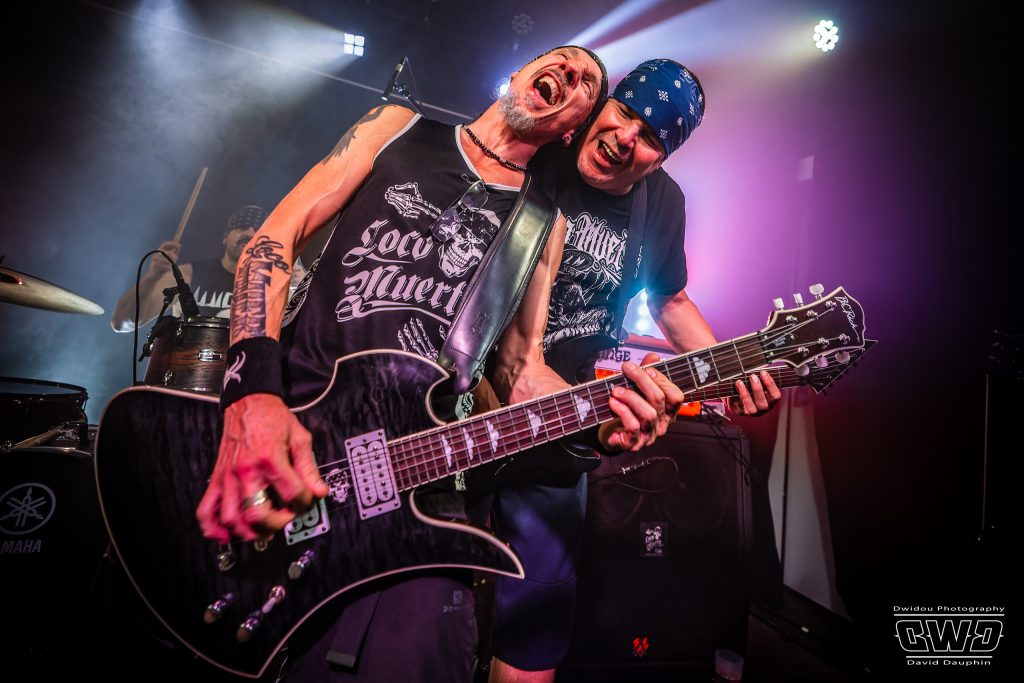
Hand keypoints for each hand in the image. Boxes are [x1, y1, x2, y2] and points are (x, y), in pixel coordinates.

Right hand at [147, 240, 181, 276]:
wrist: (154, 275)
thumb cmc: (163, 265)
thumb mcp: (169, 257)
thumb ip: (174, 251)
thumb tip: (179, 244)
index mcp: (159, 250)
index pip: (165, 244)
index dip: (172, 244)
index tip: (179, 245)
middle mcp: (156, 254)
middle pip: (168, 253)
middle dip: (174, 256)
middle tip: (176, 258)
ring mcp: (154, 260)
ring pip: (168, 260)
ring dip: (171, 263)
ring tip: (171, 265)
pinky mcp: (154, 266)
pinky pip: (166, 266)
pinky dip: (169, 268)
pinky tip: (169, 269)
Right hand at [196, 394, 328, 541]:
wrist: (248, 403)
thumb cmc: (272, 419)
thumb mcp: (300, 438)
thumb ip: (310, 468)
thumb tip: (319, 491)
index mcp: (270, 458)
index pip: (292, 493)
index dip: (305, 502)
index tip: (307, 499)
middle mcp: (246, 470)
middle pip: (257, 513)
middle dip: (276, 523)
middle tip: (285, 518)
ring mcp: (228, 477)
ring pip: (231, 518)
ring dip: (249, 532)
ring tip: (264, 530)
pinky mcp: (217, 479)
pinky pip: (206, 510)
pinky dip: (214, 529)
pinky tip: (227, 535)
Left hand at [598, 352, 684, 452]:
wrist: (611, 434)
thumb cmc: (629, 410)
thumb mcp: (638, 389)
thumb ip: (647, 374)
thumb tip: (653, 356)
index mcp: (668, 412)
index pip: (676, 396)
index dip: (663, 381)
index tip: (647, 368)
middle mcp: (662, 424)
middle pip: (659, 400)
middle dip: (642, 381)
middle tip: (627, 369)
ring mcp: (649, 436)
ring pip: (649, 414)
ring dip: (631, 397)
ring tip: (616, 390)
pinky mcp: (634, 443)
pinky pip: (633, 427)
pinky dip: (622, 411)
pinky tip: (613, 402)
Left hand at [728, 370, 780, 415]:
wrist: (736, 394)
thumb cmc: (750, 385)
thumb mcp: (757, 381)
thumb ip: (759, 376)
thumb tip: (757, 363)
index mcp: (770, 401)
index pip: (775, 396)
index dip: (770, 384)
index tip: (763, 372)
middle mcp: (762, 409)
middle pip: (763, 403)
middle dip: (757, 389)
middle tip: (752, 376)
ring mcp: (750, 412)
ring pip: (751, 408)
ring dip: (745, 394)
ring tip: (739, 382)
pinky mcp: (738, 412)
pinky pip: (736, 407)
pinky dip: (734, 397)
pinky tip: (732, 388)